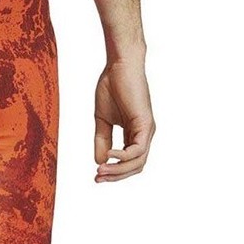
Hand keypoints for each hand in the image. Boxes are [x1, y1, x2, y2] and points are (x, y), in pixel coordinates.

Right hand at [94, 57, 154, 181]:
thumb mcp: (102, 120)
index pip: (129, 162)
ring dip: (118, 170)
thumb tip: (100, 162)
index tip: (96, 175)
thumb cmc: (111, 86)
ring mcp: (147, 130)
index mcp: (135, 134)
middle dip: (116, 176)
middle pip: (135, 167)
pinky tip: (109, 155)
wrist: (119, 65)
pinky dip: (123, 157)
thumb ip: (101, 140)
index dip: (113, 172)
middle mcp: (144, 134)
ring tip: (100, 170)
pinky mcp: (146, 124)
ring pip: (137, 162)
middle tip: (97, 178)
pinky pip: (137, 151)